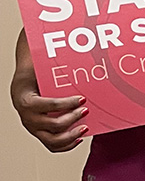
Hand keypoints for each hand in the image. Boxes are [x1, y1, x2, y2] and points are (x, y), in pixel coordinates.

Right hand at [10, 31, 87, 151]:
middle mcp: (25, 114)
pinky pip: (51, 145)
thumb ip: (50, 53)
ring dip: (70, 135)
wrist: (26, 79)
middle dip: (70, 118)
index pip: (43, 105)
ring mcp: (31, 125)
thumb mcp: (39, 62)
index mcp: (23, 97)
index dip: (63, 104)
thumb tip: (71, 35)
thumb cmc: (36, 70)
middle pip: (49, 124)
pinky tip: (79, 138)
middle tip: (86, 110)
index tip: (81, 98)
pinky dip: (66, 144)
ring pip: (50, 139)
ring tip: (84, 127)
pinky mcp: (39, 132)